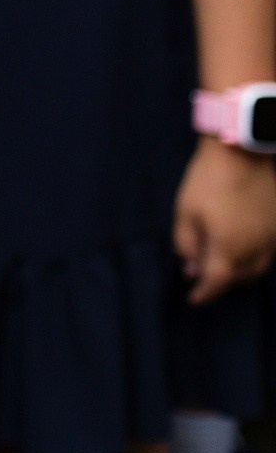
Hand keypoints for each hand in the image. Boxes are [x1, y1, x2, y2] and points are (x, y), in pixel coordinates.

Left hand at [176, 138, 275, 302]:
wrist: (243, 153)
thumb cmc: (208, 181)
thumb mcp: (186, 212)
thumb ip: (187, 245)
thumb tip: (191, 270)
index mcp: (230, 248)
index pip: (217, 282)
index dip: (204, 293)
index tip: (193, 299)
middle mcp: (257, 248)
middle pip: (240, 277)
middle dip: (221, 283)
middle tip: (203, 280)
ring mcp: (273, 237)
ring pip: (258, 268)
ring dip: (239, 273)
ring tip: (221, 268)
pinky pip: (268, 253)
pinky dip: (253, 259)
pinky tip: (241, 251)